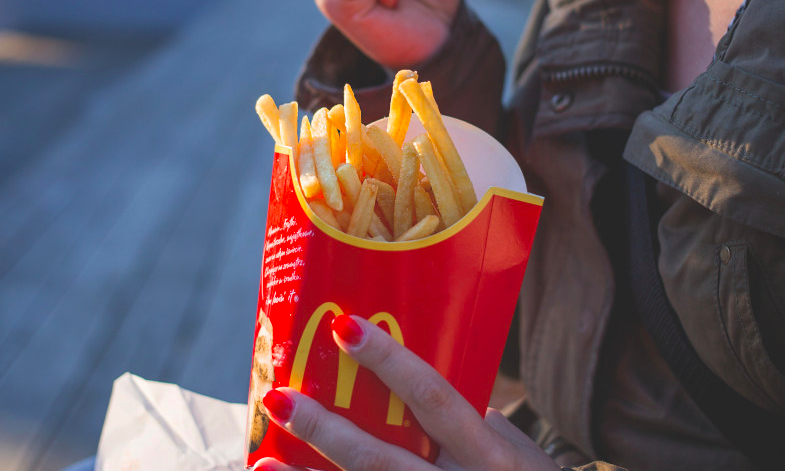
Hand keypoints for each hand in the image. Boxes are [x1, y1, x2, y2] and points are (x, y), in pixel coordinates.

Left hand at [253, 315, 560, 470]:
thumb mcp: (523, 457)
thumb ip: (479, 427)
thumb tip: (434, 393)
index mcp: (490, 456)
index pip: (434, 399)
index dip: (389, 363)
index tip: (344, 327)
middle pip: (381, 460)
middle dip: (325, 429)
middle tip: (280, 398)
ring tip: (261, 460)